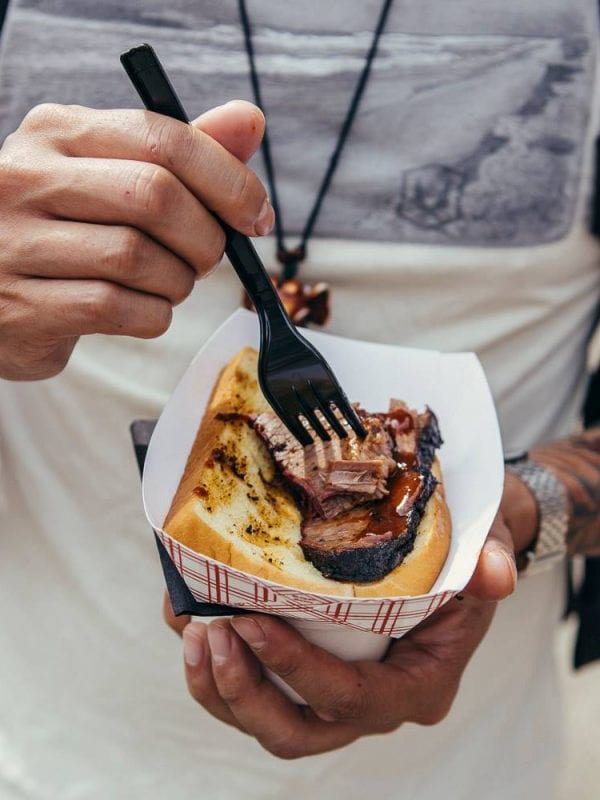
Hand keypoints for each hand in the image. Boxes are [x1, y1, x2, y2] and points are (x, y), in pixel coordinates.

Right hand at [0, 100, 272, 378]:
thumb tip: (250, 121)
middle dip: (206, 237)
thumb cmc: (66, 228)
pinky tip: (144, 309)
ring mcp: (15, 243)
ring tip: (169, 282)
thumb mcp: (111, 174)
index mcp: (57, 131)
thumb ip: (180, 150)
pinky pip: (118, 309)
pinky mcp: (22, 307)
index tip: (256, 216)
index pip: (164, 138)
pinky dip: (153, 315)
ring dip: (178, 281)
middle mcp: (26, 177)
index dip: (228, 180)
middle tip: (208, 257)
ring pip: (138, 258)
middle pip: (155, 197)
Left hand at [165, 510, 517, 758]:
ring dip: (220, 688)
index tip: (252, 621)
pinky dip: (217, 673)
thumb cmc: (460, 550)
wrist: (448, 552)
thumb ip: (488, 564)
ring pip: (269, 724)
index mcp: (419, 683)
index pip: (352, 697)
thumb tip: (496, 575)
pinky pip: (257, 697)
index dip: (297, 670)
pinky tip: (191, 624)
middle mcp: (373, 703)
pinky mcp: (307, 677)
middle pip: (299, 732)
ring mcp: (336, 696)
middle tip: (212, 633)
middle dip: (246, 693)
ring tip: (191, 631)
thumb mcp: (484, 548)